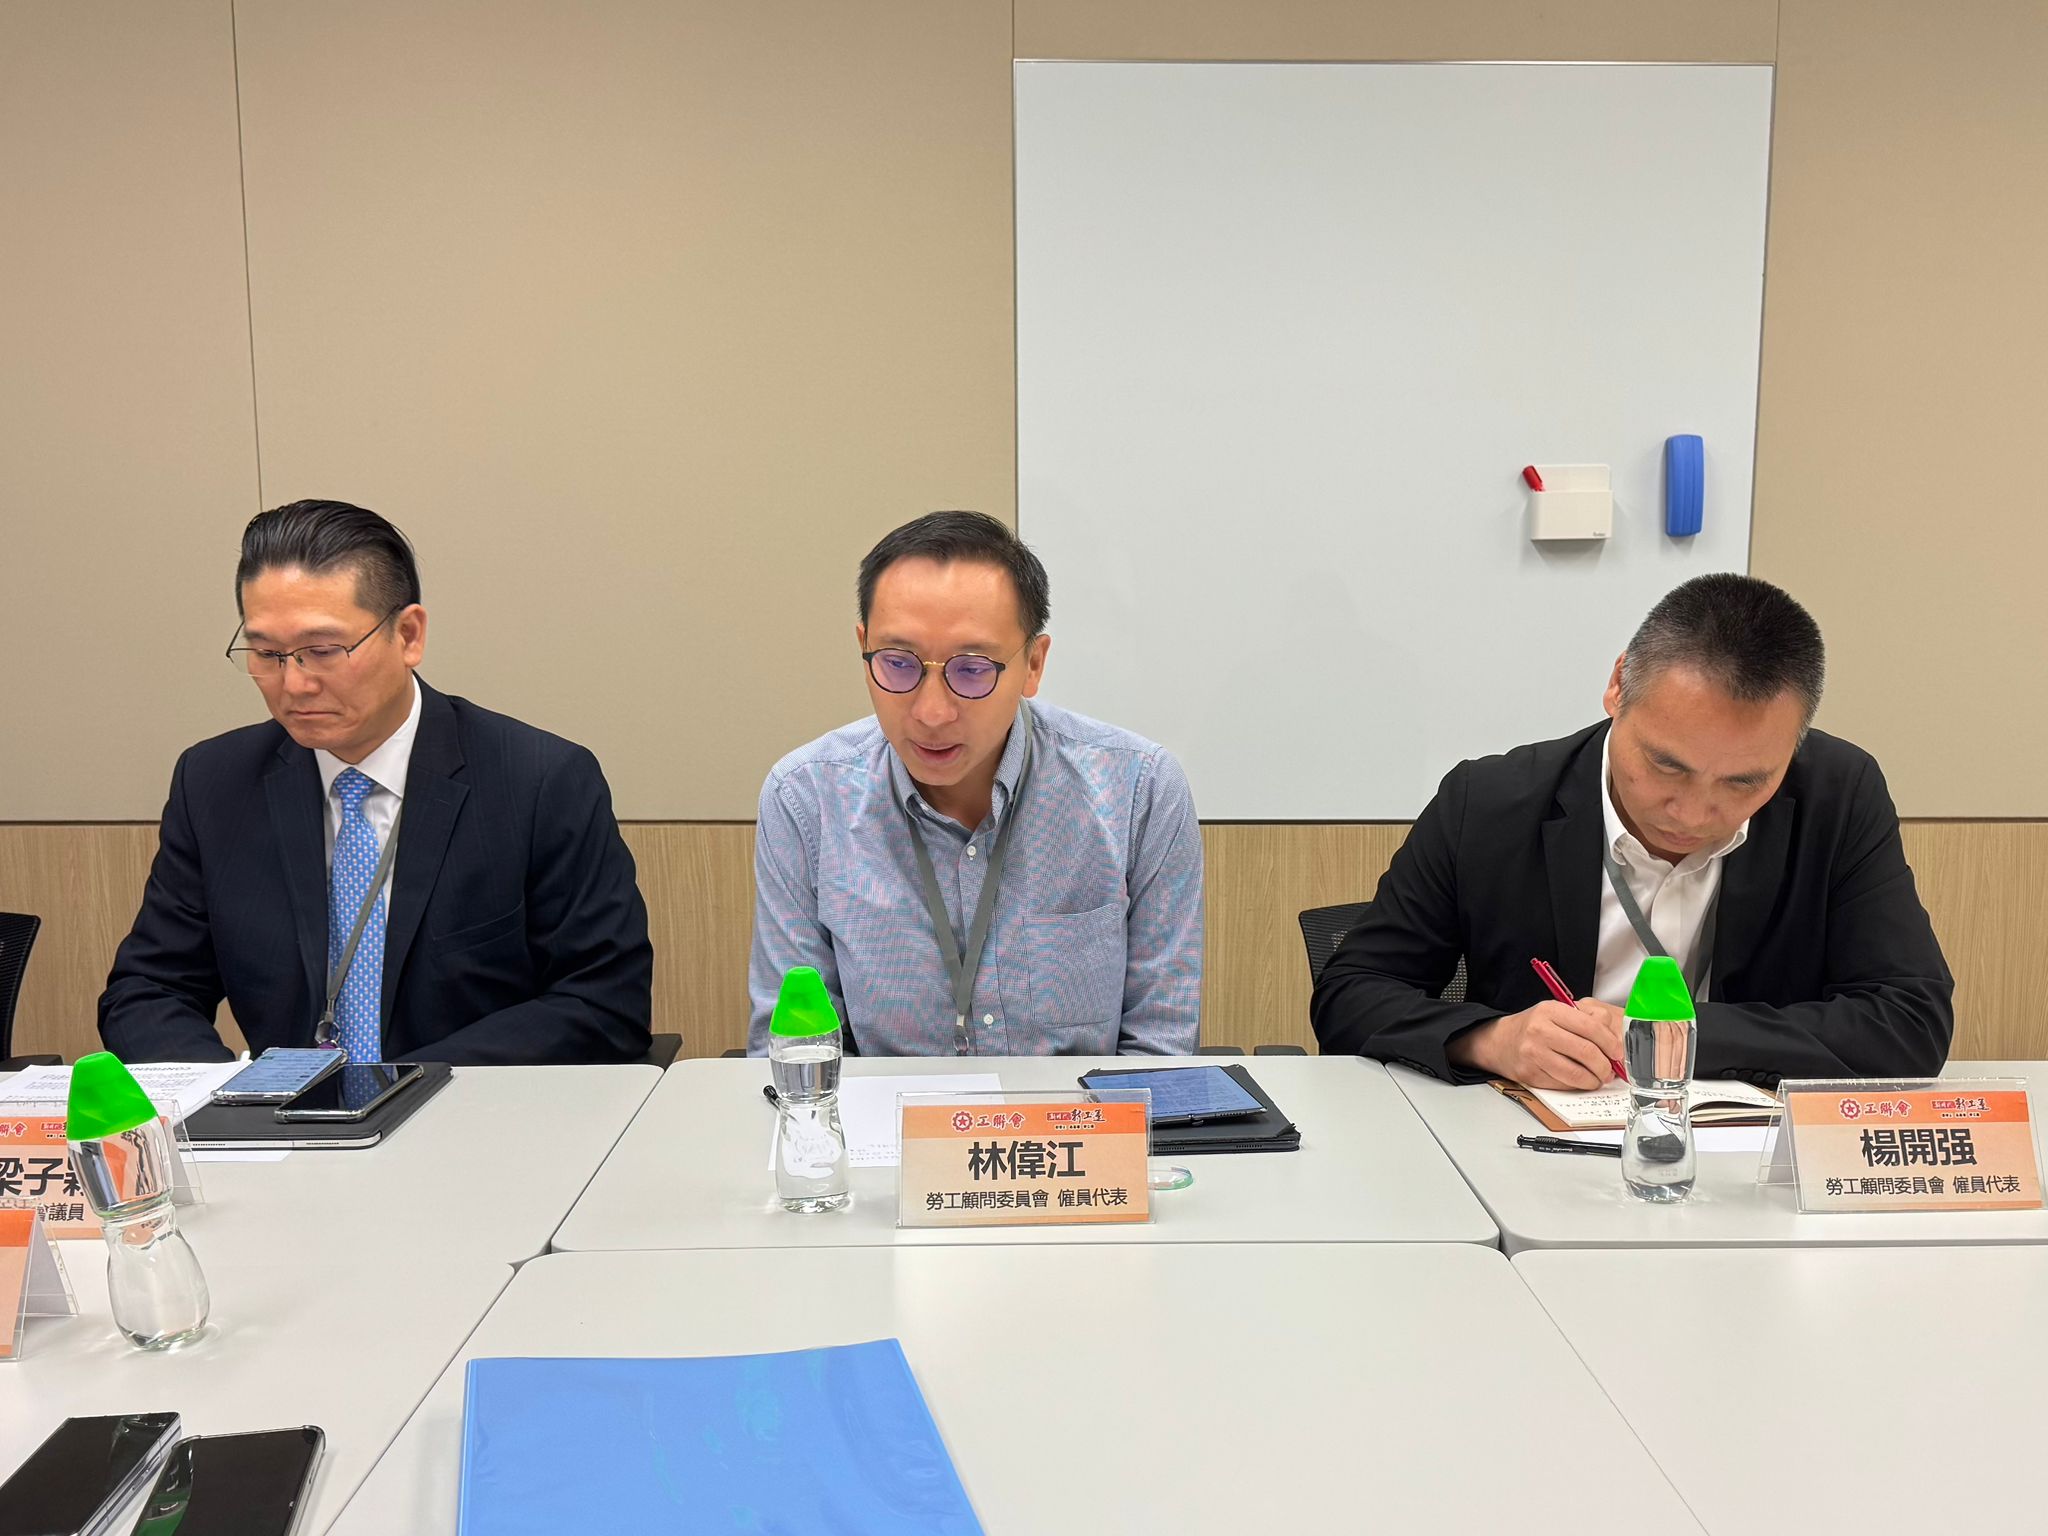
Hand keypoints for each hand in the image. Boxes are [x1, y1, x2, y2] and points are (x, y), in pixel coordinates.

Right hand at [1451, 1000, 1624, 1089]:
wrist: (1500, 1041)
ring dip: (1594, 1080)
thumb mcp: (1557, 1012)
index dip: (1611, 1043)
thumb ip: (1586, 1020)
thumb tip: (1615, 1041)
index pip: (1591, 1027)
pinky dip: (1578, 1085)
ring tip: (1598, 1078)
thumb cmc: (1535, 1026)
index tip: (1618, 1053)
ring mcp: (1534, 1054)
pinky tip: (1580, 1080)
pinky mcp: (1531, 1074)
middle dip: (1605, 1066)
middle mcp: (1540, 1031)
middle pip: (1587, 1052)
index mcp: (1551, 1010)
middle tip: (1610, 1070)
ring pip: (1577, 1074)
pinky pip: (1564, 1085)